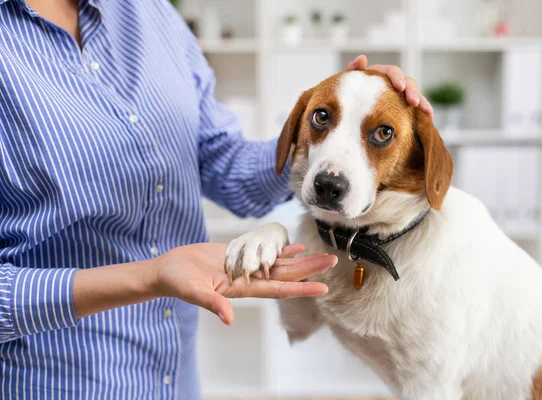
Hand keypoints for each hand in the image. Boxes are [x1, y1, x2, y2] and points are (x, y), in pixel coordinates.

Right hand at [151, 242, 335, 324]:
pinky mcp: (238, 254)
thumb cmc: (178, 282)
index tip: (323, 287)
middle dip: (310, 268)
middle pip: (287, 274)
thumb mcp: (194, 292)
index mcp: (243, 289)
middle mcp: (250, 278)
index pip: (279, 289)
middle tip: (334, 261)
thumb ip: (212, 304)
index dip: (301, 288)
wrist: (169, 269)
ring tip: (322, 253)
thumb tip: (229, 318)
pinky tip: (295, 246)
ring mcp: (245, 266)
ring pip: (279, 262)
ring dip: (301, 259)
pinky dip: (281, 249)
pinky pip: (265, 251)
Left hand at [346, 54, 433, 117]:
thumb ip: (352, 71)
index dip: (397, 78)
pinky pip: (414, 109)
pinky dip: (422, 113)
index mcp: (378, 75)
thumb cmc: (344, 97)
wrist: (343, 116)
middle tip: (414, 102)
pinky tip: (428, 119)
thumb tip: (362, 58)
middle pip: (407, 83)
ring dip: (422, 102)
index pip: (392, 72)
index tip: (400, 87)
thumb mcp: (346, 84)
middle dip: (413, 92)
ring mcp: (397, 97)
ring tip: (427, 113)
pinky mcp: (402, 109)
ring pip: (414, 96)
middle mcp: (390, 85)